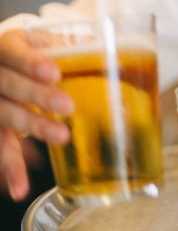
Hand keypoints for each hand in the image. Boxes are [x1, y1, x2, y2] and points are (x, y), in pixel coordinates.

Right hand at [0, 29, 73, 200]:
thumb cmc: (27, 54)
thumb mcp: (42, 42)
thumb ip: (71, 48)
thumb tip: (115, 56)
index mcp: (6, 47)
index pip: (13, 52)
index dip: (30, 62)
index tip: (54, 73)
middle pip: (7, 84)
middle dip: (36, 96)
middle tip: (67, 106)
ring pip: (2, 114)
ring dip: (31, 126)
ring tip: (60, 137)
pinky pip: (1, 145)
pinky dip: (11, 168)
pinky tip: (20, 188)